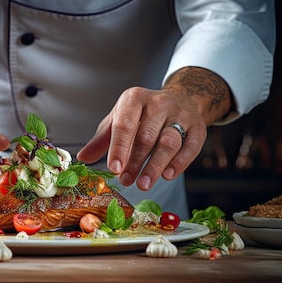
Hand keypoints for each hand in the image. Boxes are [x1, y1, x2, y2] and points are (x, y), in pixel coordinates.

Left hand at [76, 67, 230, 190]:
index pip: (124, 124)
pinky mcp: (198, 126)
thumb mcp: (120, 118)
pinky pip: (191, 147)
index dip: (119, 148)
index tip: (114, 169)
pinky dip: (179, 163)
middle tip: (126, 180)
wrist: (181, 99)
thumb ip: (102, 139)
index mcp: (134, 99)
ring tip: (143, 183)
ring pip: (168, 142)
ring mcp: (180, 114)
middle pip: (146, 136)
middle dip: (135, 162)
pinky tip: (168, 175)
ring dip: (155, 166)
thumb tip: (83, 158)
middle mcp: (158, 103)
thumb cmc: (145, 114)